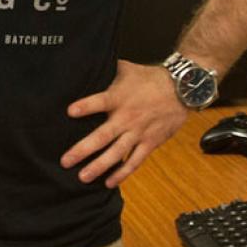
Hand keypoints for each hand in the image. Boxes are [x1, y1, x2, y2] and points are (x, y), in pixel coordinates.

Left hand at [61, 60, 186, 187]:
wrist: (181, 89)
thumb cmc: (150, 78)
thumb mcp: (125, 69)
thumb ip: (106, 71)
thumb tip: (86, 64)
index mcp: (118, 97)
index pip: (98, 102)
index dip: (85, 107)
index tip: (69, 112)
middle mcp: (126, 117)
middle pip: (102, 136)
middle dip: (82, 149)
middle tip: (65, 161)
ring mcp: (138, 132)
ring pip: (116, 153)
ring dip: (99, 166)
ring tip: (83, 177)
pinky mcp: (150, 142)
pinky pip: (135, 160)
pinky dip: (122, 172)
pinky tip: (109, 182)